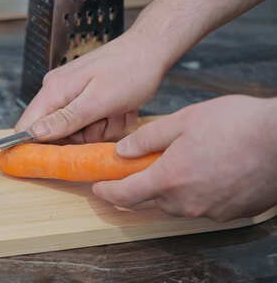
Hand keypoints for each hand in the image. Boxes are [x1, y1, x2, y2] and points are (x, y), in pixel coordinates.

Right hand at [15, 32, 163, 142]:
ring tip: (118, 110)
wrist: (151, 49)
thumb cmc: (129, 71)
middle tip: (105, 120)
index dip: (34, 146)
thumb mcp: (98, 101)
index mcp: (54, 90)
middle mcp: (58, 90)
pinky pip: (91, 121)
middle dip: (84, 135)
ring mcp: (72, 92)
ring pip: (78, 130)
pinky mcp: (86, 95)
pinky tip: (121, 107)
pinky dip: (109, 119)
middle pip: (56, 133)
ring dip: (101, 127)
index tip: (56, 158)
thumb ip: (65, 119)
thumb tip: (34, 133)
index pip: (27, 125)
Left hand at [92, 95, 276, 221]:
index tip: (98, 186)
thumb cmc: (237, 125)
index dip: (107, 192)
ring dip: (164, 190)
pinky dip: (191, 193)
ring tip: (173, 165)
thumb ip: (147, 139)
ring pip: (174, 205)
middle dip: (135, 188)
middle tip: (132, 171)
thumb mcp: (183, 121)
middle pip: (148, 201)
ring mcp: (209, 211)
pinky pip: (198, 206)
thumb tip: (122, 151)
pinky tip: (200, 173)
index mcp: (169, 179)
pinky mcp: (229, 213)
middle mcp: (186, 202)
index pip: (125, 195)